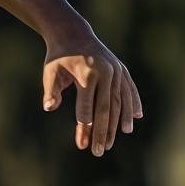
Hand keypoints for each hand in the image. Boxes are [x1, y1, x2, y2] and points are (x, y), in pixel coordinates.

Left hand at [43, 38, 142, 156]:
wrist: (73, 34)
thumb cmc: (58, 58)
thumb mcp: (50, 73)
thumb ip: (51, 91)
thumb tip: (49, 107)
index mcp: (87, 73)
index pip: (87, 105)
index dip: (84, 127)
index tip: (82, 145)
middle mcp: (106, 72)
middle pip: (106, 108)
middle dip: (102, 131)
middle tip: (98, 151)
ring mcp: (116, 71)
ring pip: (120, 101)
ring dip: (118, 124)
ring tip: (111, 143)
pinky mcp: (121, 70)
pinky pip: (129, 89)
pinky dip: (133, 104)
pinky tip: (135, 120)